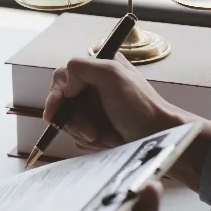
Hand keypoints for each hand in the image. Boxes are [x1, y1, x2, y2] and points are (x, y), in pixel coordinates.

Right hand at [46, 54, 210, 190]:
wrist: (156, 137)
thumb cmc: (139, 107)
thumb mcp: (112, 75)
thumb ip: (82, 67)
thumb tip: (65, 87)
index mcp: (97, 68)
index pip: (61, 79)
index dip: (55, 97)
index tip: (54, 115)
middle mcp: (92, 87)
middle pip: (62, 105)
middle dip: (75, 122)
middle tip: (92, 132)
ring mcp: (92, 110)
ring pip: (68, 124)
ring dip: (86, 134)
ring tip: (108, 136)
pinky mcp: (94, 129)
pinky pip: (78, 138)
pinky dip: (92, 143)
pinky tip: (109, 141)